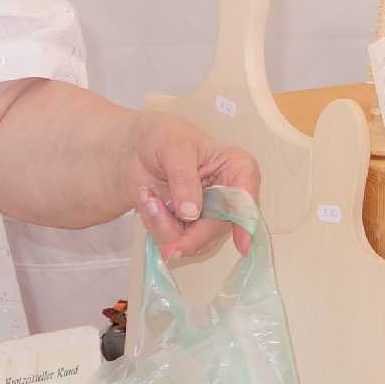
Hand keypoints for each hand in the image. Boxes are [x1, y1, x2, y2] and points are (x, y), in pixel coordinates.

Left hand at [128, 112, 261, 263]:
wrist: (138, 150)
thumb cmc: (164, 138)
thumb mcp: (174, 148)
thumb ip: (183, 179)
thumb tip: (191, 212)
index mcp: (238, 170)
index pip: (246, 200)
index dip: (245, 223)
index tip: (242, 245)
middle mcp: (229, 199)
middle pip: (217, 229)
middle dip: (184, 229)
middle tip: (152, 207)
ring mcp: (209, 218)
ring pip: (193, 242)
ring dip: (163, 225)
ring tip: (148, 197)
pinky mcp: (189, 230)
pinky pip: (174, 243)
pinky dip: (156, 226)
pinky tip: (149, 203)